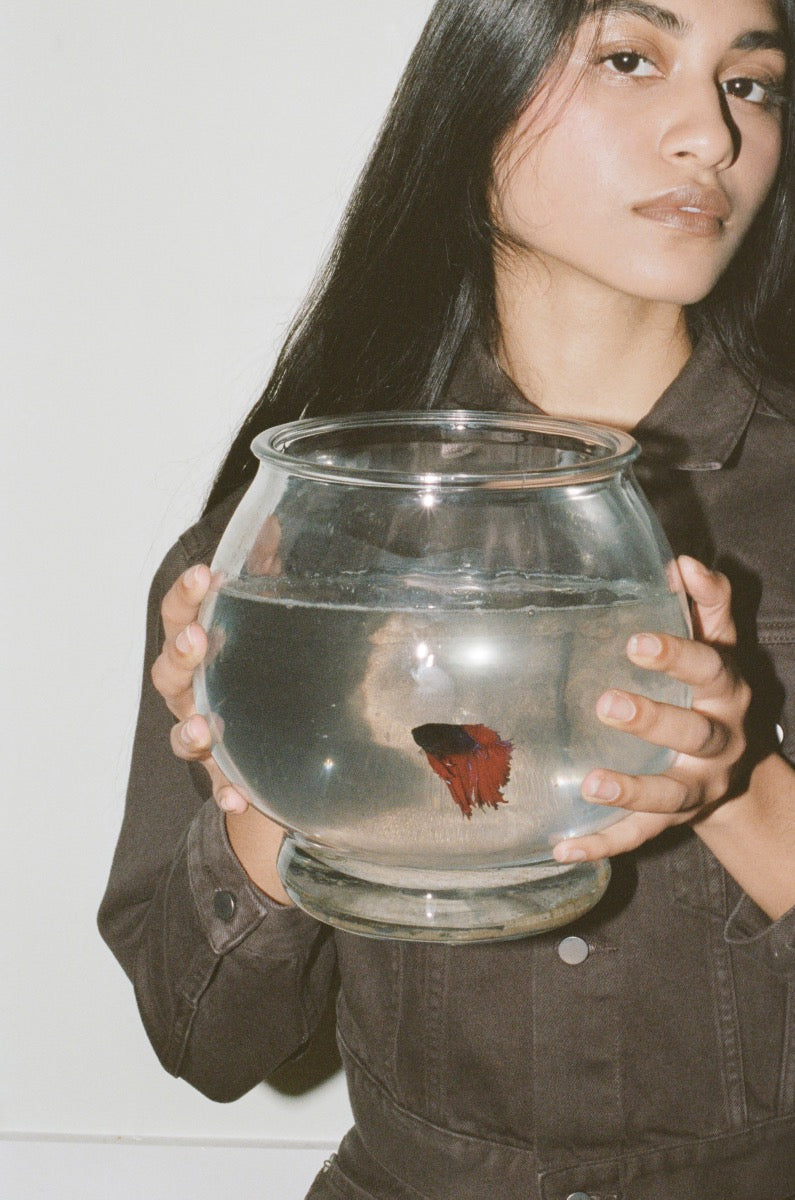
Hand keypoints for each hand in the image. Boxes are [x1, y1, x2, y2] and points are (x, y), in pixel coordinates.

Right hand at [150, 563, 249, 814]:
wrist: (266, 734)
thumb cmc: (253, 664)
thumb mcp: (262, 618)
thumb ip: (265, 572)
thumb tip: (278, 520)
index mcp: (196, 647)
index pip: (179, 615)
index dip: (186, 595)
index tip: (203, 572)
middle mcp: (188, 689)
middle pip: (169, 672)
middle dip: (182, 655)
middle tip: (200, 640)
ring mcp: (198, 730)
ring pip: (181, 732)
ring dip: (190, 730)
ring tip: (205, 730)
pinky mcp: (221, 770)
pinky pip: (217, 784)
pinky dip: (225, 791)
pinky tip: (238, 799)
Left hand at [554, 556, 751, 862]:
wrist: (736, 767)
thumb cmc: (711, 689)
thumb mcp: (718, 644)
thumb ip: (706, 604)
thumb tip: (681, 561)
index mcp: (728, 691)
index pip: (710, 668)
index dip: (677, 655)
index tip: (635, 642)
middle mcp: (720, 741)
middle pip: (696, 732)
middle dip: (655, 719)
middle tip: (607, 702)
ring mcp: (698, 787)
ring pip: (671, 794)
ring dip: (633, 791)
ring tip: (591, 784)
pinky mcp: (673, 822)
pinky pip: (639, 837)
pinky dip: (602, 844)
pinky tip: (562, 848)